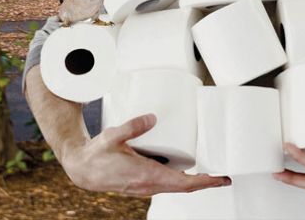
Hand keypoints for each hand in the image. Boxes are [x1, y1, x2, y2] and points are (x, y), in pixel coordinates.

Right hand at [62, 114, 230, 195]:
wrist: (82, 169)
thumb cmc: (96, 154)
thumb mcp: (113, 135)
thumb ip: (133, 126)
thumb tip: (153, 118)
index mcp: (147, 175)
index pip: (183, 183)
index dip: (205, 182)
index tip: (220, 178)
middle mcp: (149, 185)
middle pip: (184, 187)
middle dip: (205, 182)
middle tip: (222, 176)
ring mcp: (145, 187)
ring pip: (176, 187)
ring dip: (193, 182)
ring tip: (209, 173)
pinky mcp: (142, 184)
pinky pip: (166, 184)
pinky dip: (180, 180)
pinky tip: (185, 171)